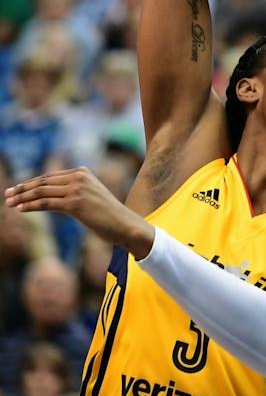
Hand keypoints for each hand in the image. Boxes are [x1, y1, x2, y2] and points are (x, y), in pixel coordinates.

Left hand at [6, 167, 154, 257]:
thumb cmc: (106, 214)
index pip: (49, 176)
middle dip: (22, 189)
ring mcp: (77, 189)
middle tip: (7, 195)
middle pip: (43, 181)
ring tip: (9, 203)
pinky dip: (31, 206)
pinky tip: (20, 209)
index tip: (16, 190)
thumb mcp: (88, 197)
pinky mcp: (75, 203)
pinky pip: (47, 203)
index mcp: (82, 172)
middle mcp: (79, 177)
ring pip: (42, 191)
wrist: (123, 224)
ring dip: (22, 197)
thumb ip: (71, 192)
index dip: (30, 183)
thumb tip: (48, 196)